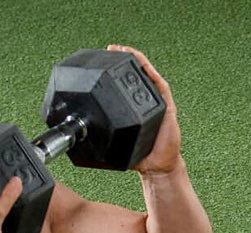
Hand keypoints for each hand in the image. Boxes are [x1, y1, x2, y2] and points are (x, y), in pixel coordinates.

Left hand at [107, 44, 181, 174]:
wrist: (158, 166)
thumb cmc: (140, 155)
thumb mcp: (118, 143)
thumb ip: (106, 137)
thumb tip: (83, 136)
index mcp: (135, 108)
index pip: (124, 85)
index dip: (114, 72)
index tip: (102, 61)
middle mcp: (146, 102)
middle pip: (135, 74)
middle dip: (123, 59)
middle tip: (110, 49)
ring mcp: (157, 102)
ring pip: (147, 74)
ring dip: (136, 60)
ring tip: (123, 49)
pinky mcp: (167, 107)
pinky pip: (159, 85)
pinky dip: (150, 72)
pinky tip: (141, 63)